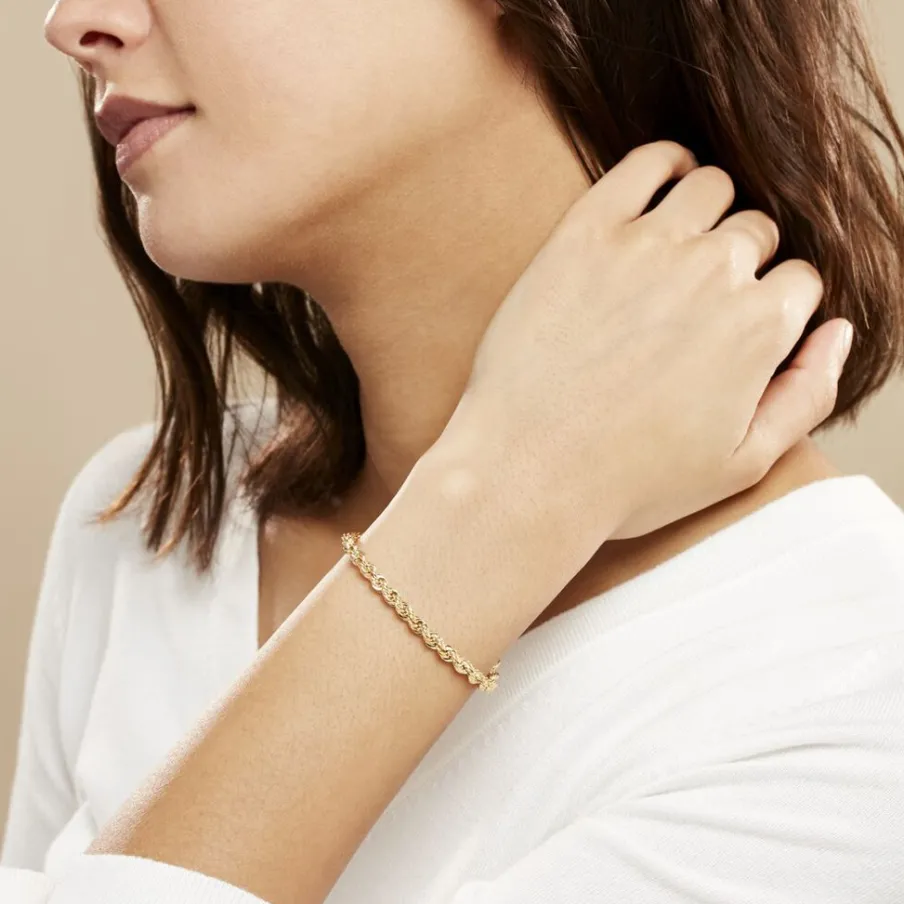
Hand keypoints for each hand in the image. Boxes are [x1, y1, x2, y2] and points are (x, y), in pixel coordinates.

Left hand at [444, 140, 851, 541]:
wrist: (527, 469)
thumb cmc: (628, 478)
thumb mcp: (741, 464)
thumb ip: (808, 394)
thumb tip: (837, 331)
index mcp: (758, 328)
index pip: (798, 282)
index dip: (775, 304)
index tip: (743, 323)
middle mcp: (712, 272)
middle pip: (757, 233)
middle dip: (743, 261)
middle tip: (701, 299)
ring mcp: (647, 245)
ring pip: (711, 188)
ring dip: (710, 212)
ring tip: (684, 247)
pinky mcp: (586, 232)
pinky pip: (646, 162)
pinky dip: (666, 163)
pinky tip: (663, 186)